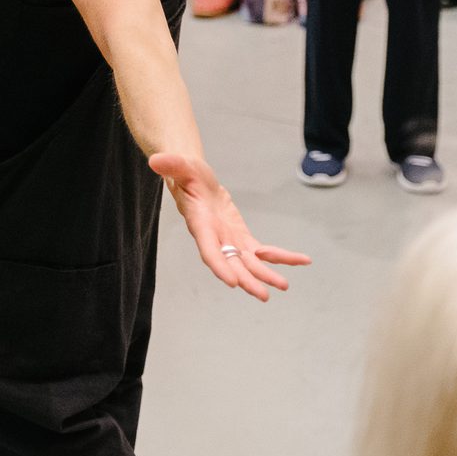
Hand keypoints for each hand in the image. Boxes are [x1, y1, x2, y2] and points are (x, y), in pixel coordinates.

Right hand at [149, 153, 310, 300]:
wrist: (194, 180)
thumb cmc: (186, 173)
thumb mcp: (181, 165)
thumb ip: (170, 165)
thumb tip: (155, 160)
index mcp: (201, 225)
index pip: (209, 251)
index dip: (220, 266)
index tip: (233, 282)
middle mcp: (215, 239)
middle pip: (232, 264)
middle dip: (247, 279)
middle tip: (263, 295)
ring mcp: (229, 240)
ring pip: (249, 263)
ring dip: (266, 274)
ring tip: (283, 286)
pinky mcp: (241, 237)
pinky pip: (262, 251)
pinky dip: (281, 256)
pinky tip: (301, 261)